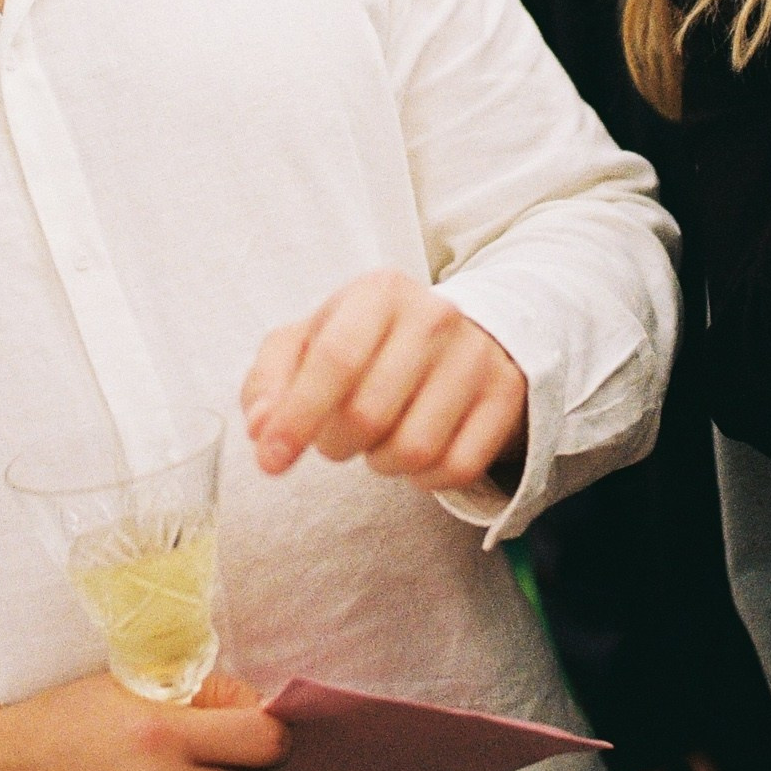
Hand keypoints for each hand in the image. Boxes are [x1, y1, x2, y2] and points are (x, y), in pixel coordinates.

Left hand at [242, 269, 528, 491]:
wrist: (460, 333)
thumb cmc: (368, 342)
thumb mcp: (310, 341)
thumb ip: (269, 381)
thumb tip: (262, 429)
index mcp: (379, 292)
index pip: (335, 359)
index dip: (297, 417)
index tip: (271, 460)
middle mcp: (435, 316)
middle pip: (368, 415)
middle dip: (337, 443)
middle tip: (338, 435)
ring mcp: (478, 357)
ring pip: (414, 450)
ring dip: (382, 462)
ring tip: (380, 438)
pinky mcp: (507, 397)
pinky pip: (458, 468)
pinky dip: (426, 477)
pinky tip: (417, 449)